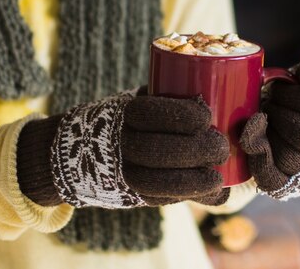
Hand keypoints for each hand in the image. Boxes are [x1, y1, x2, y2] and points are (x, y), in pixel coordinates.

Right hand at [49, 91, 229, 208]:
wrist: (77, 152)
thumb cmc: (126, 120)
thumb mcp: (138, 101)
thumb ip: (167, 100)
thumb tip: (212, 99)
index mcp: (122, 114)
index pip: (152, 114)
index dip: (183, 115)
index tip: (207, 115)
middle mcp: (117, 145)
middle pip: (157, 151)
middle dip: (196, 150)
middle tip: (221, 146)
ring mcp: (120, 174)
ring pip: (157, 183)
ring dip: (194, 181)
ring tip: (218, 177)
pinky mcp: (130, 196)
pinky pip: (161, 200)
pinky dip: (191, 197)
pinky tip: (215, 191)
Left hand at [240, 53, 299, 199]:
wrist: (255, 119)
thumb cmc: (283, 97)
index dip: (295, 96)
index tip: (276, 87)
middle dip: (280, 112)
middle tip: (266, 101)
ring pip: (290, 157)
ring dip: (269, 130)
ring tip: (260, 115)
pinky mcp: (282, 187)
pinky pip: (271, 177)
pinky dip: (258, 152)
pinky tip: (249, 132)